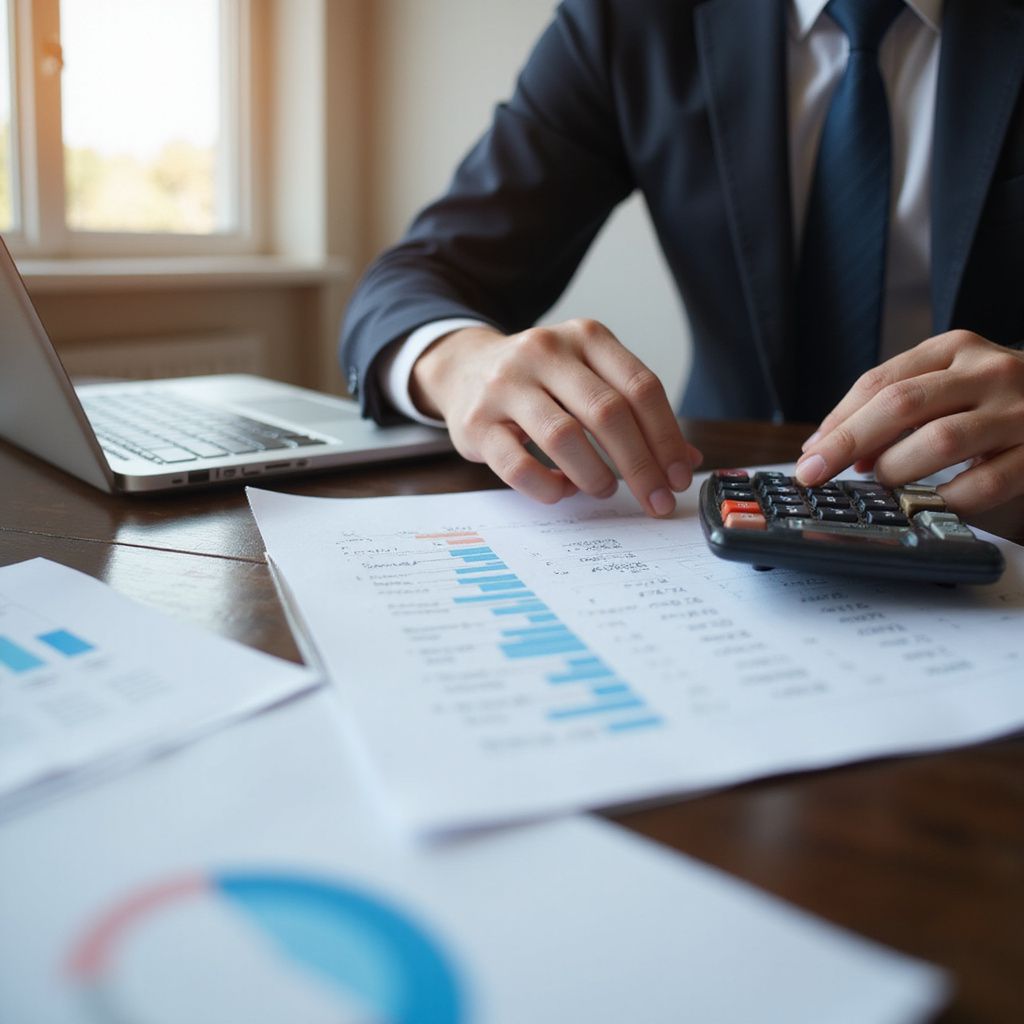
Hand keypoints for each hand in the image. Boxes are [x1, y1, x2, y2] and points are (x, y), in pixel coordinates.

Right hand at [410, 319, 702, 515]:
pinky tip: (561, 490)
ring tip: (605, 489)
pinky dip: (548, 487)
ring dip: (594, 475)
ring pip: (562, 436)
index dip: (667, 437)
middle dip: (640, 466)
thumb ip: (635, 413)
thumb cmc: (540, 381)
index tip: (680, 477)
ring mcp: (505, 385)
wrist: (463, 368)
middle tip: (656, 500)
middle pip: (607, 413)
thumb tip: (686, 460)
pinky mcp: (475, 422)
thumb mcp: (589, 379)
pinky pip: (518, 466)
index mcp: (585, 337)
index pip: (640, 387)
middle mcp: (545, 352)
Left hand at [794, 331, 1023, 515]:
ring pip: (940, 440)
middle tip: (816, 474)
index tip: (809, 454)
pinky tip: (930, 504)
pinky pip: (985, 483)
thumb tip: (823, 448)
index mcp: (956, 348)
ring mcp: (1020, 410)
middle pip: (901, 405)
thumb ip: (893, 410)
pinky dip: (948, 499)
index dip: (837, 421)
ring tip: (884, 485)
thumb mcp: (945, 388)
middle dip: (848, 443)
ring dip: (898, 469)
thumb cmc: (991, 404)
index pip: (880, 382)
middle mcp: (989, 371)